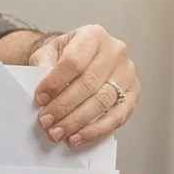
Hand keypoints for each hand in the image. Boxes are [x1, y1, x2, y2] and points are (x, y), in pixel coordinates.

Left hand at [29, 25, 136, 147]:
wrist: (80, 55)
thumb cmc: (63, 54)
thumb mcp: (48, 52)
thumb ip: (43, 67)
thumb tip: (43, 93)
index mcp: (93, 35)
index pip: (73, 61)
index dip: (55, 82)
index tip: (40, 99)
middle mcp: (115, 51)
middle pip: (88, 84)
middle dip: (64, 106)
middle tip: (46, 122)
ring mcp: (127, 72)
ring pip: (103, 101)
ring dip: (77, 121)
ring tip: (58, 133)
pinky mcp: (133, 92)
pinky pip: (118, 115)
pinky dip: (97, 130)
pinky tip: (78, 138)